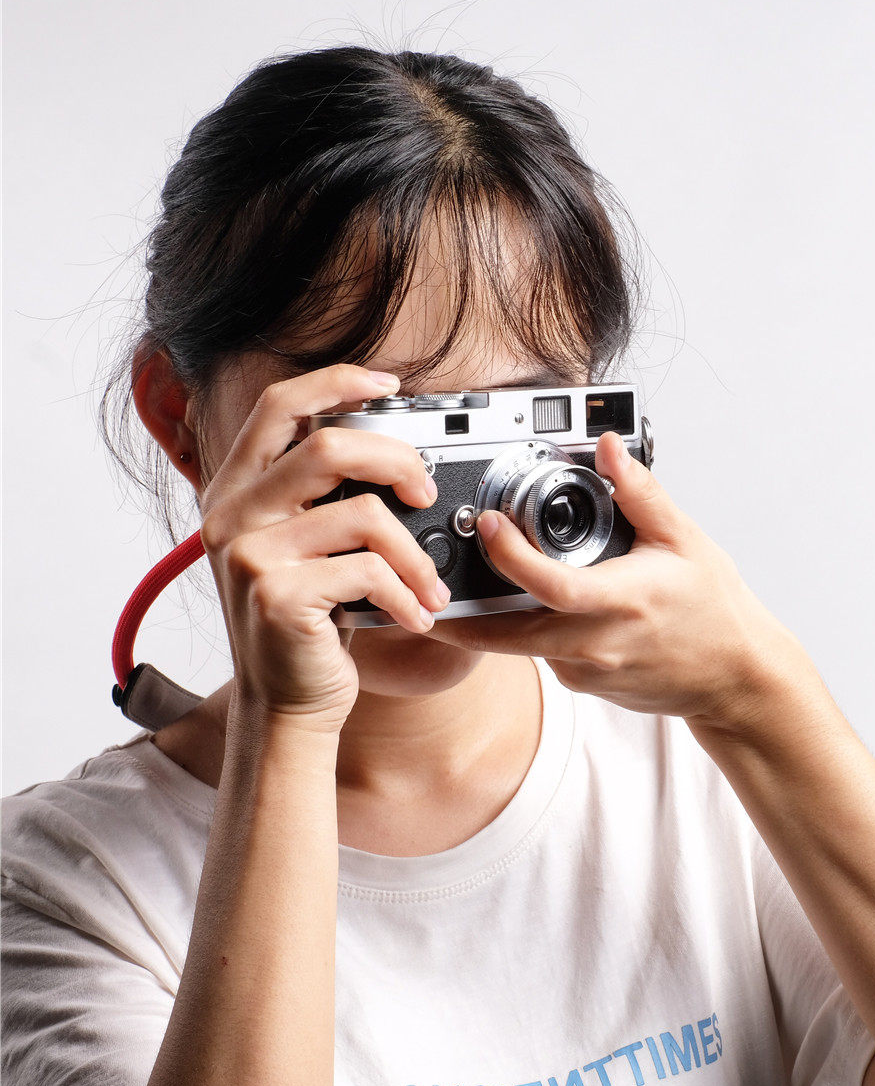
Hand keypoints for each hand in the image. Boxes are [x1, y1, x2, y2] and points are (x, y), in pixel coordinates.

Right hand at [198, 363, 452, 730]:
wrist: (286, 704)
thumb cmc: (310, 621)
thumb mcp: (307, 547)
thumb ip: (325, 497)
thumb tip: (398, 452)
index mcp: (238, 489)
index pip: (279, 405)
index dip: (336, 381)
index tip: (388, 384)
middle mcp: (232, 514)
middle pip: (329, 447)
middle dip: (398, 462)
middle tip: (427, 493)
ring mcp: (250, 554)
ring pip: (363, 515)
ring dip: (415, 554)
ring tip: (432, 585)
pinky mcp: (276, 596)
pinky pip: (368, 572)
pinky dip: (407, 595)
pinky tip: (414, 616)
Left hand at [429, 431, 793, 723]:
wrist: (735, 678)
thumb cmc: (714, 612)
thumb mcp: (685, 540)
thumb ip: (641, 493)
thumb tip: (609, 448)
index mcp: (621, 600)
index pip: (550, 585)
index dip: (511, 556)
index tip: (489, 526)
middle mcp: (598, 642)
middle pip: (510, 635)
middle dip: (463, 618)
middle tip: (430, 591)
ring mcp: (589, 670)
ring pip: (524, 647)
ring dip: (496, 623)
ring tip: (477, 589)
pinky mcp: (586, 685)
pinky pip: (546, 656)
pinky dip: (534, 632)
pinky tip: (543, 608)